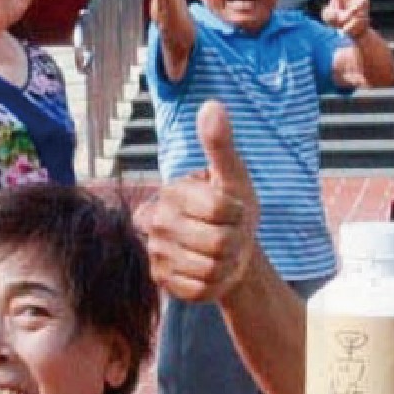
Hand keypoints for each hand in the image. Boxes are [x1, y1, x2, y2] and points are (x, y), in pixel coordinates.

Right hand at [136, 101, 260, 302]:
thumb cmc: (233, 208)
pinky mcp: (162, 282)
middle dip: (236, 240)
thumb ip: (221, 144)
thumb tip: (212, 105)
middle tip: (230, 233)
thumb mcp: (233, 176)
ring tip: (222, 252)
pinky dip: (216, 283)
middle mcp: (155, 222)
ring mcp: (156, 254)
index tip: (234, 210)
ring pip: (211, 268)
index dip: (238, 212)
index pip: (221, 209)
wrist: (231, 250)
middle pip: (219, 242)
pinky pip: (200, 289)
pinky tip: (212, 271)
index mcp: (171, 192)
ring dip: (228, 263)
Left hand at [320, 0, 373, 36]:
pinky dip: (350, 26)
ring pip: (361, 4)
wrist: (350, 32)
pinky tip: (345, 29)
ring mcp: (360, 9)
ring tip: (351, 15)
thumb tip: (344, 16)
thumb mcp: (328, 16)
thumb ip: (331, 14)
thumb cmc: (336, 20)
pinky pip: (357, 22)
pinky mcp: (364, 20)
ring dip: (356, 9)